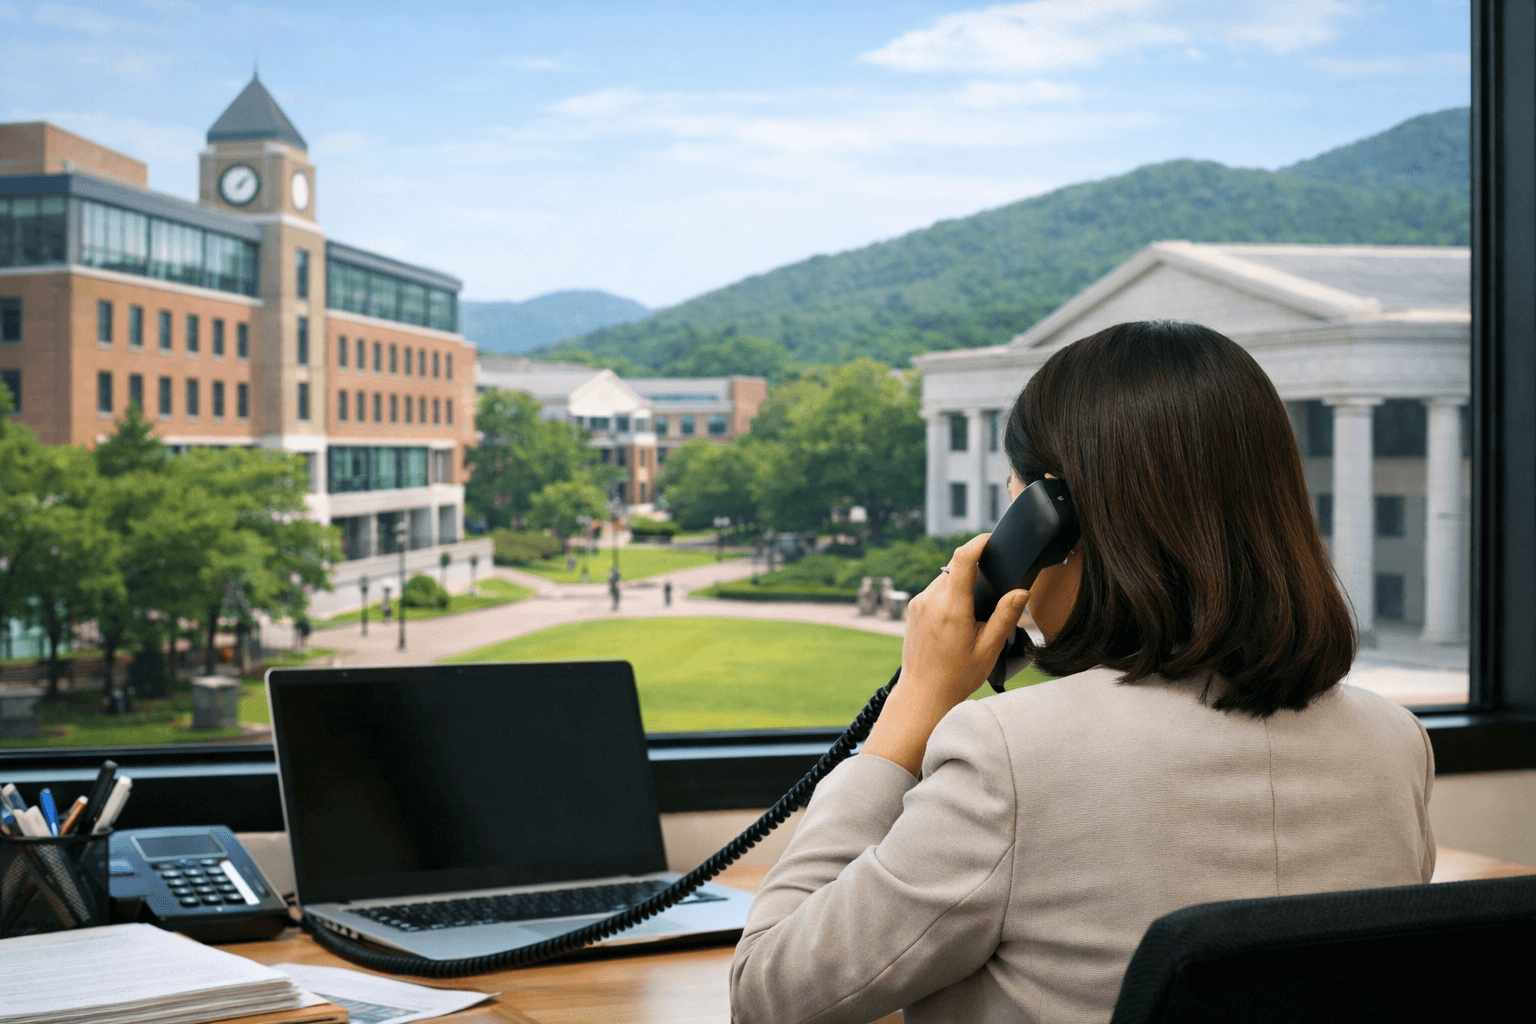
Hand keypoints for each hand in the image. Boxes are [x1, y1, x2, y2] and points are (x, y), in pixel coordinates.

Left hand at [862, 533, 1028, 776]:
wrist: (923, 694)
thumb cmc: (958, 676)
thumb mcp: (989, 648)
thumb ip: (1006, 616)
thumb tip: (1022, 591)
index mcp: (952, 608)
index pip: (962, 559)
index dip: (977, 542)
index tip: (990, 539)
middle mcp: (931, 601)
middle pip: (955, 568)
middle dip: (974, 572)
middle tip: (989, 594)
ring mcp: (918, 604)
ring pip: (944, 578)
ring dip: (959, 585)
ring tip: (972, 614)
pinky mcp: (912, 609)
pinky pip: (933, 590)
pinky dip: (947, 595)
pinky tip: (956, 619)